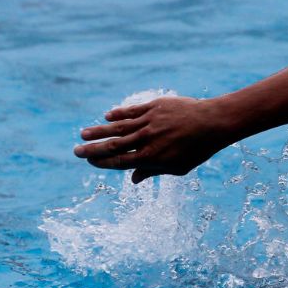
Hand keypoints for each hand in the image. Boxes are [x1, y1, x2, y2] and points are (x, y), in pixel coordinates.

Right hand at [74, 96, 226, 183]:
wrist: (212, 123)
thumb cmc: (198, 149)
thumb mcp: (178, 167)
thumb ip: (153, 171)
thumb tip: (133, 180)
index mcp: (151, 158)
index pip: (120, 162)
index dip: (102, 162)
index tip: (90, 162)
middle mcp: (146, 140)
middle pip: (114, 145)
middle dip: (93, 149)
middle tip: (76, 151)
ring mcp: (149, 122)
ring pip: (118, 127)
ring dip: (99, 131)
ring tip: (83, 134)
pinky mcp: (154, 107)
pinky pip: (131, 112)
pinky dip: (118, 114)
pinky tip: (107, 116)